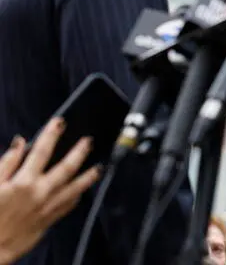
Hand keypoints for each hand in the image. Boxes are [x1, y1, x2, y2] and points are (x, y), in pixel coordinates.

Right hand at [0, 118, 100, 263]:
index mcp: (23, 182)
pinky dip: (77, 196)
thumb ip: (6, 162)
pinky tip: (82, 191)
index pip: (41, 152)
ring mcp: (47, 207)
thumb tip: (18, 143)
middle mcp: (40, 193)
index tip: (59, 123)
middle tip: (88, 141)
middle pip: (66, 168)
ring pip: (75, 188)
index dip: (51, 134)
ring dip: (88, 176)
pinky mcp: (49, 220)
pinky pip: (68, 206)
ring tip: (99, 167)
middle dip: (79, 152)